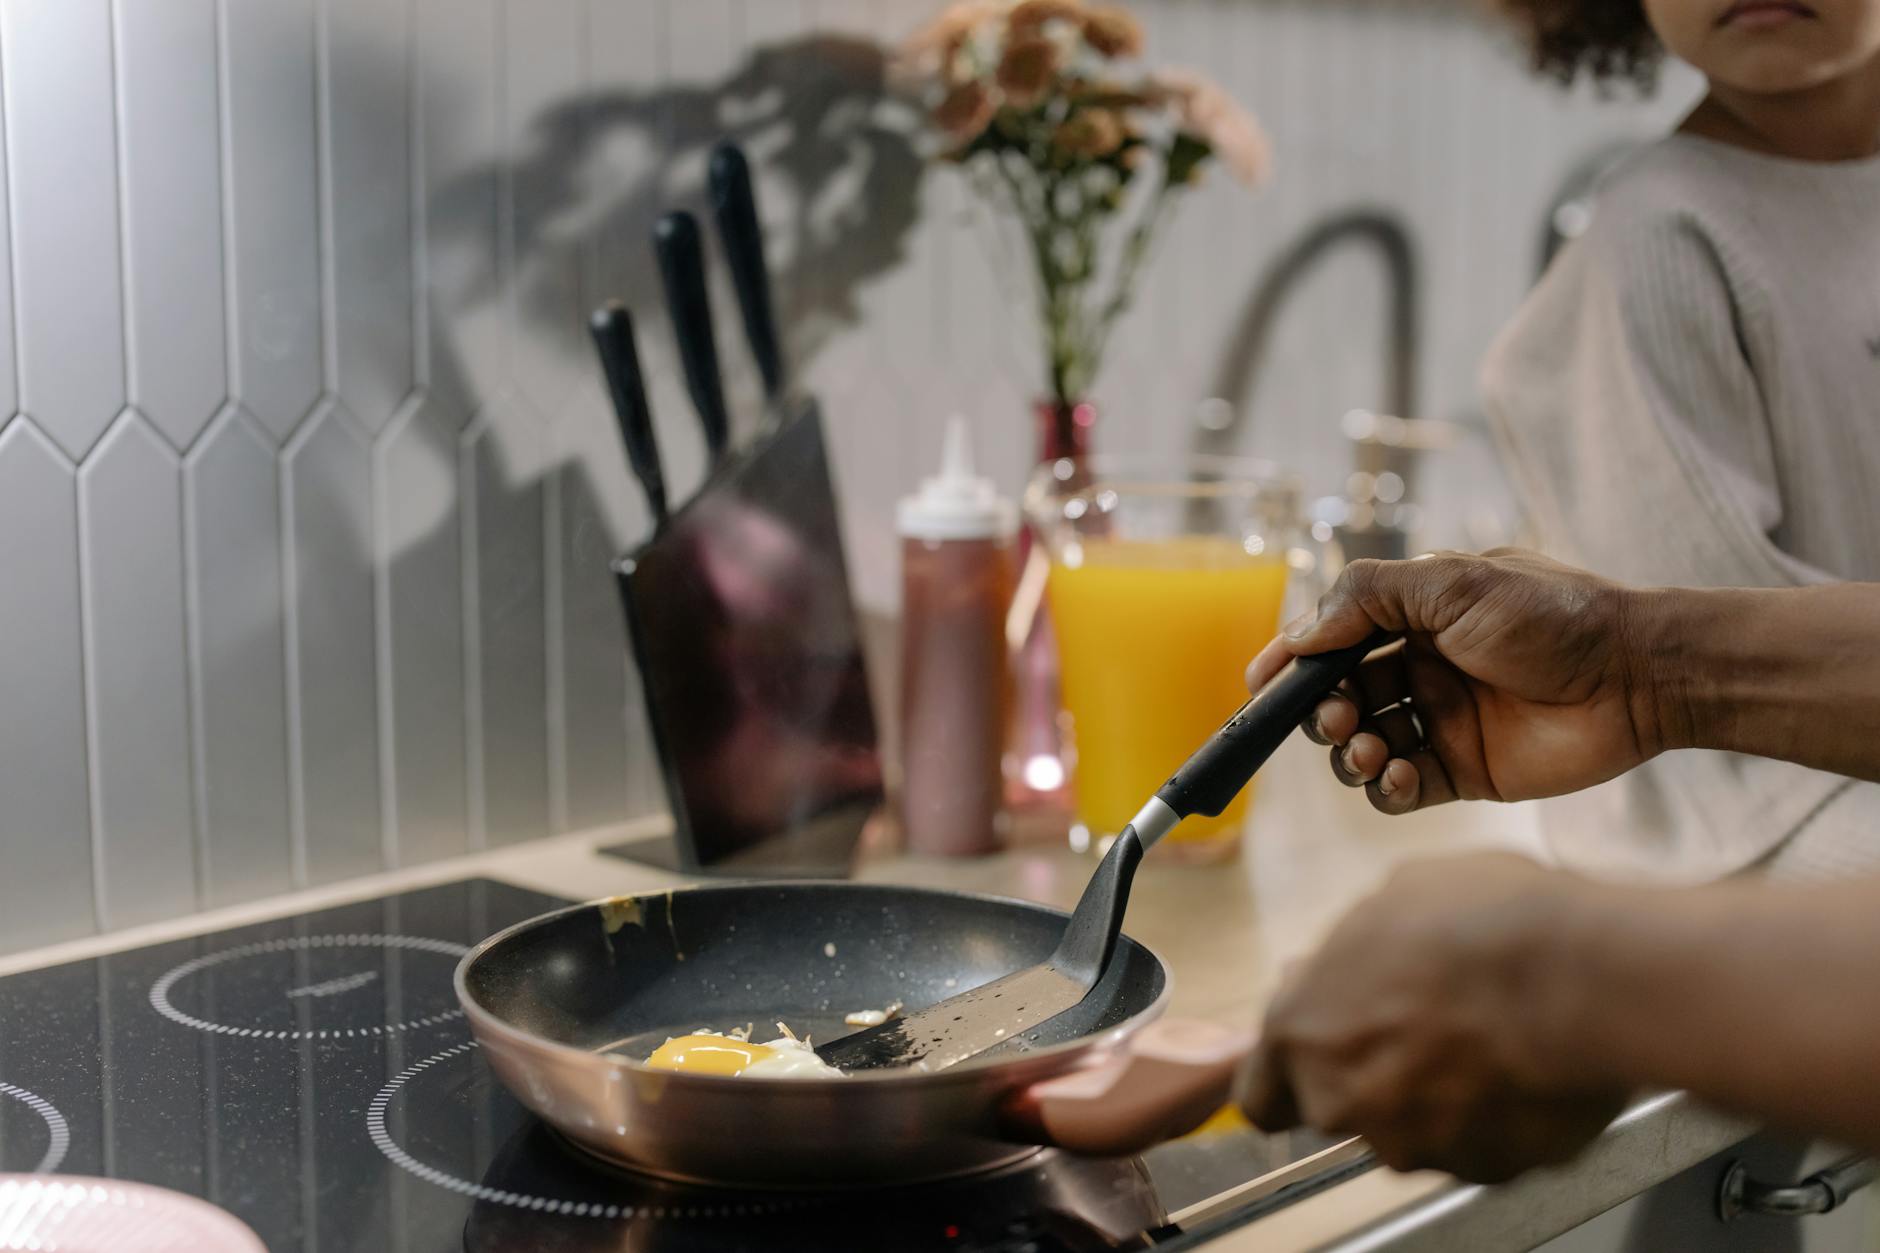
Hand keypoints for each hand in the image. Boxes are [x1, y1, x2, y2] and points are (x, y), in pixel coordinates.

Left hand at [1238, 853, 1629, 1181]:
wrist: (1577, 975)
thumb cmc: (1476, 920)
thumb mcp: (1388, 901)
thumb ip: (1347, 958)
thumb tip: (1343, 967)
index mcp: (1301, 1033)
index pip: (1259, 1095)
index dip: (1290, 1074)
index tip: (1319, 1053)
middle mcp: (1343, 1102)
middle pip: (1337, 1110)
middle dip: (1369, 1078)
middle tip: (1419, 1028)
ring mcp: (1415, 1145)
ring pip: (1410, 1131)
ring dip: (1434, 1096)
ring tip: (1485, 1038)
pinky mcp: (1487, 1169)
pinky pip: (1478, 1145)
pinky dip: (1492, 1117)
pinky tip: (1522, 1064)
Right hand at [1246, 549, 1659, 814]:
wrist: (1637, 674)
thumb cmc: (1552, 615)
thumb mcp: (1451, 582)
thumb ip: (1366, 596)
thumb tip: (1299, 634)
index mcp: (1413, 619)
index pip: (1332, 641)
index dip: (1291, 663)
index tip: (1260, 685)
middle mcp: (1420, 670)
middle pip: (1338, 699)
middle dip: (1320, 712)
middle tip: (1335, 718)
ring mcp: (1441, 723)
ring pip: (1362, 747)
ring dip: (1349, 752)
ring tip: (1368, 749)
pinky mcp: (1465, 773)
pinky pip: (1401, 789)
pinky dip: (1385, 787)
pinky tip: (1398, 774)